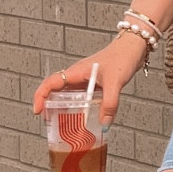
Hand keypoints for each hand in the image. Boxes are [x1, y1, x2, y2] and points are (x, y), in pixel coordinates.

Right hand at [32, 29, 149, 125]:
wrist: (134, 47)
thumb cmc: (122, 56)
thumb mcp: (115, 82)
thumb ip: (109, 104)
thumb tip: (104, 124)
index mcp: (76, 72)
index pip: (50, 83)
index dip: (41, 96)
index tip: (38, 111)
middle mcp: (78, 75)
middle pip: (56, 91)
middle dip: (49, 106)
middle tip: (50, 122)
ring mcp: (86, 79)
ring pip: (69, 95)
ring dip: (64, 108)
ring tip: (64, 124)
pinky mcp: (95, 83)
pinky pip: (82, 97)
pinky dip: (80, 107)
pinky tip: (86, 117)